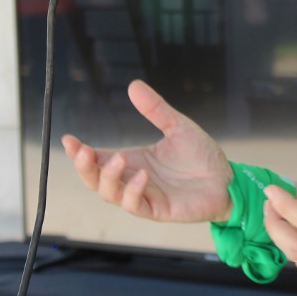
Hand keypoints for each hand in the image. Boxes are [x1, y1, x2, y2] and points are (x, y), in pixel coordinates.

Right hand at [61, 80, 233, 222]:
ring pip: (110, 194)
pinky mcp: (158, 210)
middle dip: (84, 167)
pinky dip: (133, 192)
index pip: (98, 159)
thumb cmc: (202, 157)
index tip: (68, 139)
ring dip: (108, 178)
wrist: (227, 179)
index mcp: (133, 161)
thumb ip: (155, 109)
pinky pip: (136, 206)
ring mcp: (144, 196)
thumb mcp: (177, 126)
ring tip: (119, 158)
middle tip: (82, 151)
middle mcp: (133, 179)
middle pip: (95, 180)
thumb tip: (133, 85)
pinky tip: (142, 175)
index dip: (80, 152)